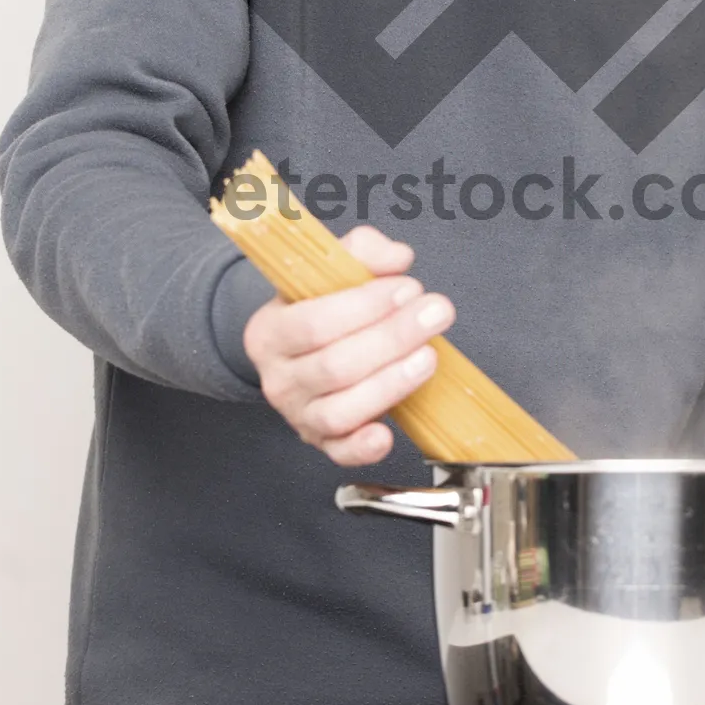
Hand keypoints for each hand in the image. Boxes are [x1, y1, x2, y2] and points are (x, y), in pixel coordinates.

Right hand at [241, 224, 454, 465]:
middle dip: (392, 339)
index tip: (408, 287)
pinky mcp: (323, 442)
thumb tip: (397, 258)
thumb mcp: (331, 267)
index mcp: (270, 331)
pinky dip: (364, 449)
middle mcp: (278, 378)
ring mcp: (299, 414)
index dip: (365, 306)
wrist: (303, 347)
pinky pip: (341, 453)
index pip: (315, 322)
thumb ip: (363, 251)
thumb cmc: (321, 305)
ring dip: (390, 384)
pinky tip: (389, 434)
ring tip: (428, 356)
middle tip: (434, 314)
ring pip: (341, 410)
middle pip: (335, 366)